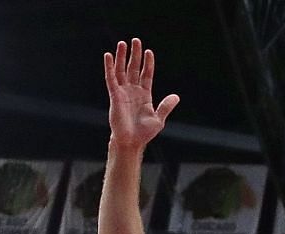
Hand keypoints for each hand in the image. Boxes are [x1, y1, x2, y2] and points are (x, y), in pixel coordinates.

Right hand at [104, 38, 178, 152]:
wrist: (131, 142)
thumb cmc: (144, 133)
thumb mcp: (158, 119)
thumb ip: (165, 106)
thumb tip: (176, 96)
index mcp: (145, 95)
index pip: (147, 75)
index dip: (148, 64)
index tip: (149, 52)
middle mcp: (133, 91)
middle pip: (134, 68)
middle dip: (135, 55)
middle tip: (135, 40)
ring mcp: (123, 92)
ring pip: (122, 70)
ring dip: (121, 57)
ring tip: (122, 43)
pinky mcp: (114, 95)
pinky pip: (111, 78)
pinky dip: (109, 67)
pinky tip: (109, 56)